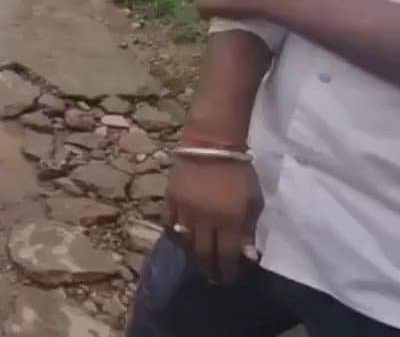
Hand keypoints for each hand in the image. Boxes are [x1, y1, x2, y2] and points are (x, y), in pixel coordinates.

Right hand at [166, 157, 262, 283]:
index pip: (227, 256)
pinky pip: (168, 224)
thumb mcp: (253, 201)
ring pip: (185, 242)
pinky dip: (175, 235)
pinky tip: (181, 239)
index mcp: (229, 219)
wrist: (211, 143)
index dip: (228, 271)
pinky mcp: (170, 199)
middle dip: (209, 269)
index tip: (230, 279)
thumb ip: (248, 229)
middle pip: (204, 254)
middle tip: (213, 277)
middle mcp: (205, 219)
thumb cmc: (239, 172)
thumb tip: (246, 255)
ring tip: (198, 261)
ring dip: (192, 255)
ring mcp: (184, 209)